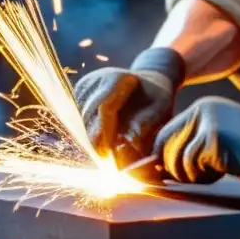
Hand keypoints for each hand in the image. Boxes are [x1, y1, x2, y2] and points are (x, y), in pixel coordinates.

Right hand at [75, 47, 184, 165]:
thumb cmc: (156, 97)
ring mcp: (85, 87)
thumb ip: (148, 123)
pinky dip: (90, 133)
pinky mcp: (79, 96)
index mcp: (117, 78)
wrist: (147, 83)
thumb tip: (131, 142)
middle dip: (96, 140)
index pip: (104, 108)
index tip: (110, 154)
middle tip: (108, 160)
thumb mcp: (161, 107)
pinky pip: (78, 121)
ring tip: (109, 150)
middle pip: (88, 115)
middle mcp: (96, 79)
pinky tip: (104, 140)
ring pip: (81, 121)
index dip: (105, 133)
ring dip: (92, 138)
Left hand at [152, 93, 239, 183]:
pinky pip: (193, 168)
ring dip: (194, 176)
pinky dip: (205, 177)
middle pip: (165, 149)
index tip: (161, 175)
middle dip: (175, 170)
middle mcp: (201, 111)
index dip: (160, 158)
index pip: (165, 135)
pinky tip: (223, 171)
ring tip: (215, 173)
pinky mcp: (214, 141)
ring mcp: (207, 125)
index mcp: (201, 109)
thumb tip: (160, 167)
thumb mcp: (220, 135)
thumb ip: (194, 143)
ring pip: (178, 161)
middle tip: (198, 176)